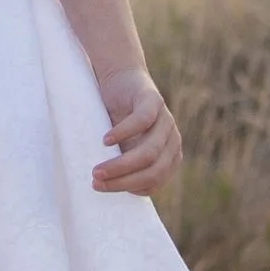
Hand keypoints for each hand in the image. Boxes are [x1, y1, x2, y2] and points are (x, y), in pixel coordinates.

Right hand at [93, 67, 180, 195]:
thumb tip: (107, 191)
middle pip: (154, 170)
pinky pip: (142, 121)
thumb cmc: (119, 118)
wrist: (120, 79)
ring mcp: (165, 119)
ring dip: (120, 165)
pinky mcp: (153, 99)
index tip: (107, 189)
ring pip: (148, 152)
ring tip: (97, 170)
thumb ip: (125, 165)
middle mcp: (172, 139)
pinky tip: (105, 141)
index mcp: (169, 155)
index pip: (156, 181)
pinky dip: (123, 133)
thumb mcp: (125, 147)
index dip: (132, 188)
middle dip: (124, 181)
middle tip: (97, 182)